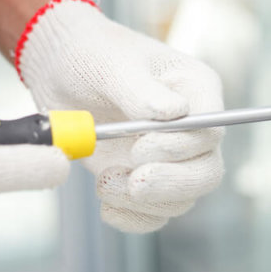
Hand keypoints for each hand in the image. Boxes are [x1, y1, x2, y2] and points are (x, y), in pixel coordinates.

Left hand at [16, 0, 224, 232]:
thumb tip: (174, 113)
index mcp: (197, 90)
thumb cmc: (92, 54)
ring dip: (143, 202)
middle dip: (171, 184)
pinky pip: (155, 213)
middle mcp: (192, 127)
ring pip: (182, 198)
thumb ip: (140, 91)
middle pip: (207, 171)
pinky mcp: (145, 176)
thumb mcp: (111, 65)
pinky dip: (132, 217)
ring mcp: (171, 156)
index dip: (180, 147)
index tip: (139, 146)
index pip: (210, 131)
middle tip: (133, 182)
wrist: (60, 68)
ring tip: (104, 182)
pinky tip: (107, 203)